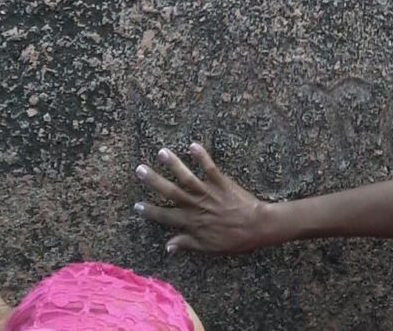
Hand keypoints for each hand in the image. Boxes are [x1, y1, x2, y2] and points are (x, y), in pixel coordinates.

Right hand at [135, 143, 269, 254]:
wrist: (256, 226)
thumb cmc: (233, 239)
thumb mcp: (208, 247)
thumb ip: (187, 243)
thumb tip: (168, 246)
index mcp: (191, 222)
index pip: (165, 216)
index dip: (150, 211)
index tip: (136, 205)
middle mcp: (196, 205)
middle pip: (170, 192)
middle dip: (154, 181)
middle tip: (140, 169)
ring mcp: (208, 192)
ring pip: (187, 177)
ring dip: (173, 164)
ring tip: (162, 152)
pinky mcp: (221, 181)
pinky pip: (209, 167)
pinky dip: (201, 156)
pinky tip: (192, 145)